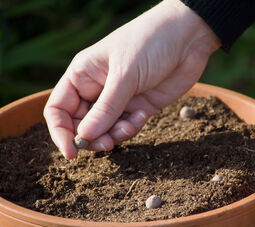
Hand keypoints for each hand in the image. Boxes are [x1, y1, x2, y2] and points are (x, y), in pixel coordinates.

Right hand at [44, 0, 220, 158]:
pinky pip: (128, 127)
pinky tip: (142, 115)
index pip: (59, 109)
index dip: (60, 132)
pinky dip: (132, 128)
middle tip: (107, 144)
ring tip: (129, 126)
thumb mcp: (125, 75)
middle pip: (82, 124)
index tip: (72, 152)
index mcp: (83, 75)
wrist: (187, 38)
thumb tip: (84, 137)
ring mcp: (120, 99)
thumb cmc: (150, 44)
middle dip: (93, 137)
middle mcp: (98, 88)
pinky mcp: (140, 106)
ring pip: (106, 130)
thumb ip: (106, 108)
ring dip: (115, 135)